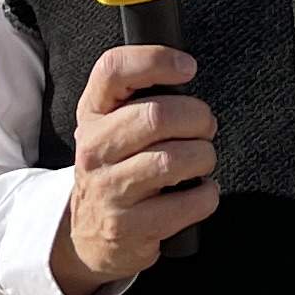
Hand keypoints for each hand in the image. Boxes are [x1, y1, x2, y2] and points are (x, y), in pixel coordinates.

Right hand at [51, 45, 218, 294]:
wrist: (88, 233)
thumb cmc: (115, 168)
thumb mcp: (110, 126)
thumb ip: (139, 97)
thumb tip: (187, 74)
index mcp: (92, 114)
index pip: (113, 70)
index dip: (156, 60)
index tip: (187, 67)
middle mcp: (95, 149)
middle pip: (157, 116)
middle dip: (198, 118)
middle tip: (204, 126)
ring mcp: (110, 190)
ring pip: (175, 160)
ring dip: (204, 157)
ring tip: (200, 161)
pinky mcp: (130, 227)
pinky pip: (189, 203)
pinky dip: (207, 195)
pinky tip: (198, 192)